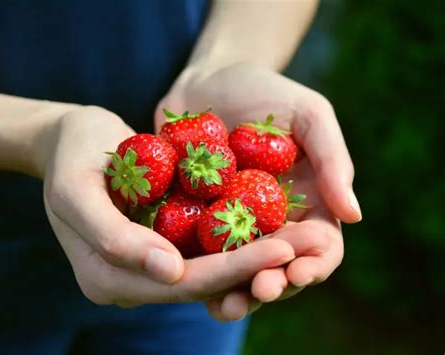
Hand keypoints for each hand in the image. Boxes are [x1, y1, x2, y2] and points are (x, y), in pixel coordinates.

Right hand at [42, 106, 294, 310]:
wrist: (71, 139)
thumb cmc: (70, 157)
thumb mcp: (76, 191)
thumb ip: (112, 237)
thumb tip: (169, 273)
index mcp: (108, 279)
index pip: (180, 282)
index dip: (231, 270)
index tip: (280, 250)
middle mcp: (135, 280)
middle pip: (204, 282)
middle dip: (256, 266)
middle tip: (306, 246)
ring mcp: (152, 262)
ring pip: (213, 267)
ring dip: (258, 256)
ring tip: (306, 240)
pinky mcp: (166, 240)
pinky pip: (208, 245)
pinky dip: (241, 238)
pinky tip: (278, 224)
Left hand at [156, 62, 360, 319]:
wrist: (208, 80)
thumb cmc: (265, 91)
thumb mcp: (309, 115)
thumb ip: (333, 160)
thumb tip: (354, 215)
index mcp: (305, 204)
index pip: (319, 246)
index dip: (313, 265)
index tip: (299, 272)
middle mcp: (269, 221)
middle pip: (277, 266)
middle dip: (272, 285)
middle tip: (258, 292)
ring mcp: (230, 223)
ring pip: (236, 269)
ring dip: (233, 290)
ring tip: (224, 305)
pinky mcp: (193, 218)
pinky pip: (196, 250)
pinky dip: (194, 269)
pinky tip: (184, 280)